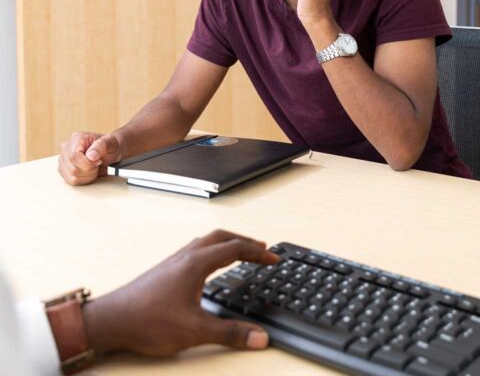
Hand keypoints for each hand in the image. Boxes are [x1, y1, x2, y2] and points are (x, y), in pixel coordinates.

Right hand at [58, 132, 121, 185]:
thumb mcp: (111, 142)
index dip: (87, 163)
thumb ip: (102, 146)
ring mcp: (63, 160)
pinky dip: (84, 180)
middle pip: (73, 168)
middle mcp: (66, 148)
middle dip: (90, 170)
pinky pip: (71, 181)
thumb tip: (90, 156)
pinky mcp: (64, 169)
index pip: (74, 156)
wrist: (109, 151)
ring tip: (95, 168)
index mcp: (77, 138)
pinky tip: (90, 173)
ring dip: (88, 176)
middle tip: (98, 164)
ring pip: (72, 177)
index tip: (99, 161)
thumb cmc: (109, 146)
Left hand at [82, 229, 280, 356]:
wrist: (110, 321)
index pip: (236, 249)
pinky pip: (196, 249)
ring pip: (207, 241)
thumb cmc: (148, 322)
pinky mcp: (165, 270)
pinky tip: (209, 267)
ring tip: (240, 252)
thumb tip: (260, 337)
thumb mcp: (194, 331)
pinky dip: (212, 250)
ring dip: (228, 242)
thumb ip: (230, 334)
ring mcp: (174, 261)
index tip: (273, 259)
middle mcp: (186, 256)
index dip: (258, 253)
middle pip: (222, 237)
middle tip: (261, 249)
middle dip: (245, 241)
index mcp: (197, 263)